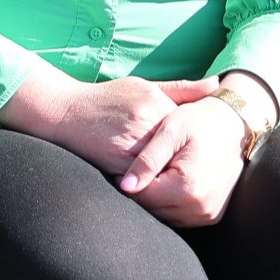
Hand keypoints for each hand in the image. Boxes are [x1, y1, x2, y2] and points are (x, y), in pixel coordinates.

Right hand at [3, 73, 219, 178]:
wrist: (63, 112)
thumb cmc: (106, 98)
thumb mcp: (143, 86)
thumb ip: (180, 88)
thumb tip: (215, 84)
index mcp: (154, 104)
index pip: (188, 127)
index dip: (198, 140)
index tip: (210, 151)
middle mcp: (145, 125)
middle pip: (179, 151)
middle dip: (190, 162)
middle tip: (207, 175)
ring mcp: (130, 146)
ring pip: (163, 169)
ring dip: (174, 178)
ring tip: (190, 189)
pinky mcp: (117, 165)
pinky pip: (143, 182)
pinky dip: (153, 187)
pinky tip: (164, 194)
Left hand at [119, 98, 250, 226]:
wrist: (235, 124)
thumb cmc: (202, 121)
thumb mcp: (171, 132)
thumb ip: (147, 161)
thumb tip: (125, 186)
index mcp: (187, 188)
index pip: (142, 197)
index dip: (129, 179)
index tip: (128, 161)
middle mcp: (200, 208)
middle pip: (153, 209)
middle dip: (143, 189)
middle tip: (145, 165)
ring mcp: (208, 214)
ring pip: (165, 215)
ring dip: (157, 198)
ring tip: (161, 170)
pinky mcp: (212, 215)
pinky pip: (181, 216)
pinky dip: (172, 202)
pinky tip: (173, 180)